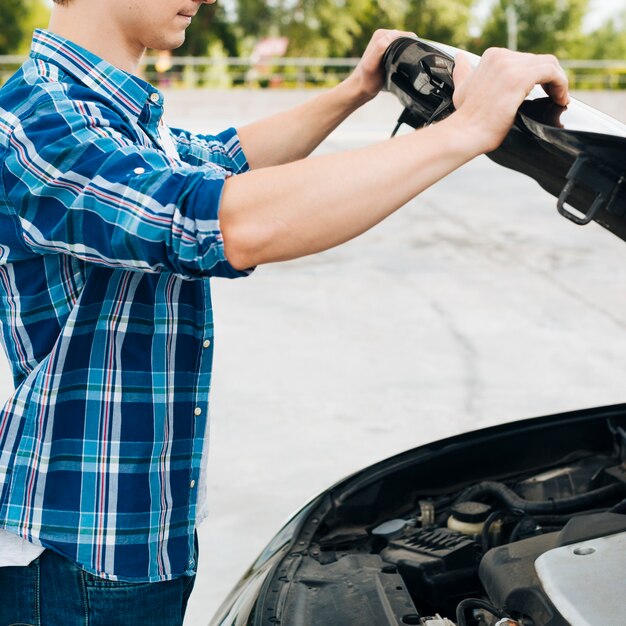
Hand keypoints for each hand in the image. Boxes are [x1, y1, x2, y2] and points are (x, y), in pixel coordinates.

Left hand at [346, 29, 417, 102]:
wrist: (360, 90)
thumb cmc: (366, 80)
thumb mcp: (372, 64)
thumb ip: (380, 47)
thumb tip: (394, 33)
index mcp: (380, 35)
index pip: (403, 35)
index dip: (409, 45)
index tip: (408, 59)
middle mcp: (383, 37)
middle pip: (405, 40)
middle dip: (408, 50)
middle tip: (405, 65)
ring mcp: (386, 44)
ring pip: (404, 47)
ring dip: (407, 55)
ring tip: (403, 67)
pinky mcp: (387, 52)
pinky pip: (401, 52)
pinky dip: (404, 58)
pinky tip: (402, 67)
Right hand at [451, 48, 569, 153]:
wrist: (465, 133)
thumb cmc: (465, 118)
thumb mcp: (461, 89)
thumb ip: (463, 72)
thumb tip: (460, 59)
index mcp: (491, 56)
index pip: (524, 58)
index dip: (535, 74)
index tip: (538, 90)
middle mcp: (501, 57)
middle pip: (538, 61)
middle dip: (548, 79)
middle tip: (552, 96)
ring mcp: (510, 66)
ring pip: (549, 64)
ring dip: (558, 81)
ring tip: (559, 97)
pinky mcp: (520, 78)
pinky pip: (552, 73)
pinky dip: (561, 85)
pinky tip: (560, 99)